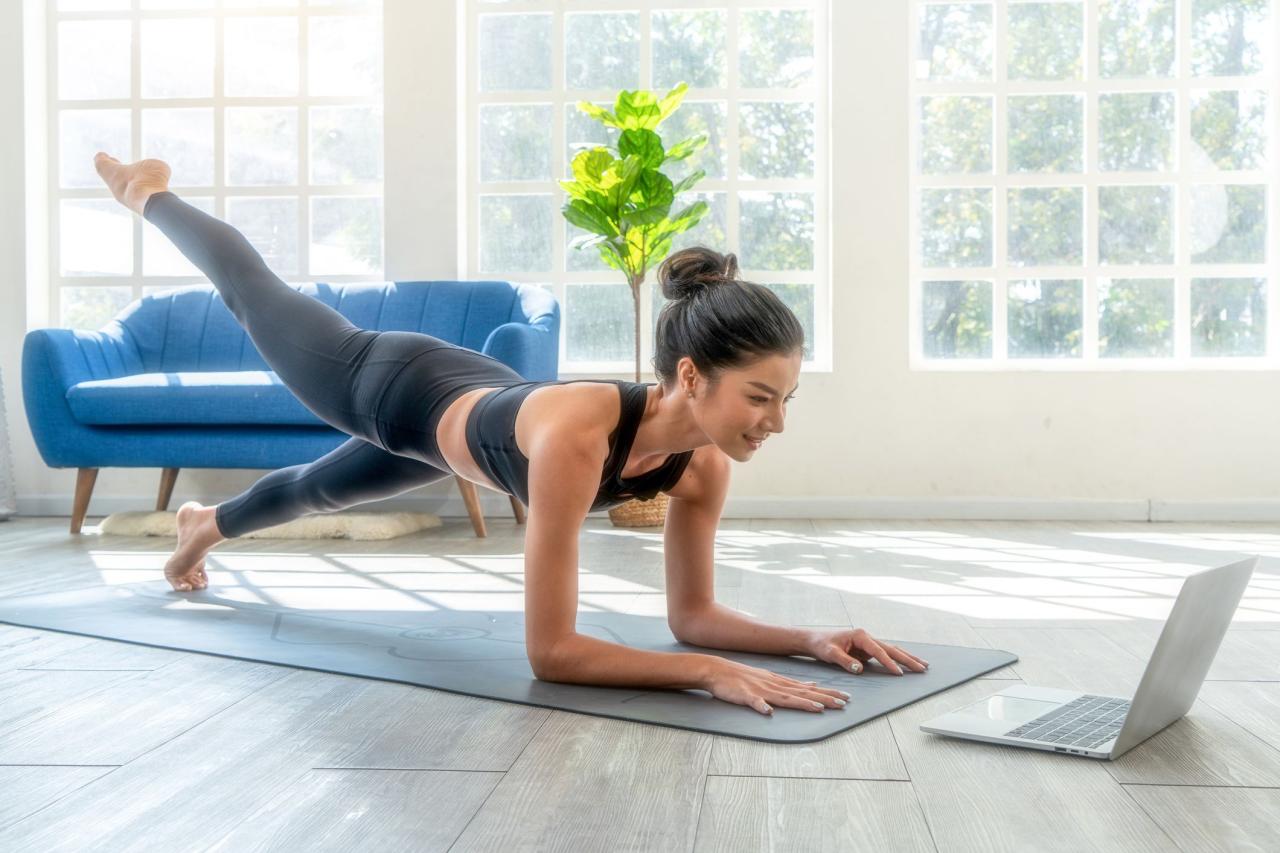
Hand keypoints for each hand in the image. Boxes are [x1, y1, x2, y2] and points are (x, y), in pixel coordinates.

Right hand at [701, 657, 850, 715]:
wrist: (717, 670)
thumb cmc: (742, 677)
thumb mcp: (770, 678)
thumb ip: (789, 684)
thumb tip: (812, 687)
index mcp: (780, 682)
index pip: (808, 689)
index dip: (827, 693)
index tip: (845, 697)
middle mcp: (774, 685)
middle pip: (802, 693)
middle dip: (823, 698)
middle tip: (843, 703)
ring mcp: (760, 690)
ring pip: (784, 697)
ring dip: (801, 703)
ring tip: (818, 708)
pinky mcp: (744, 695)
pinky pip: (754, 702)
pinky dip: (761, 706)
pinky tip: (768, 712)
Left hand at [804, 628, 928, 675]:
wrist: (814, 640)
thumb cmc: (821, 645)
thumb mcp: (830, 654)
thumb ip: (845, 661)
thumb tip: (860, 669)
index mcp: (860, 635)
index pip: (878, 651)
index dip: (889, 663)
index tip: (899, 673)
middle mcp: (867, 637)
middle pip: (892, 649)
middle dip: (908, 659)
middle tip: (923, 668)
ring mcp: (868, 643)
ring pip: (892, 650)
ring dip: (907, 658)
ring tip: (924, 665)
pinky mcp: (867, 650)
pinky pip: (886, 655)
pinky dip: (898, 659)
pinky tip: (908, 663)